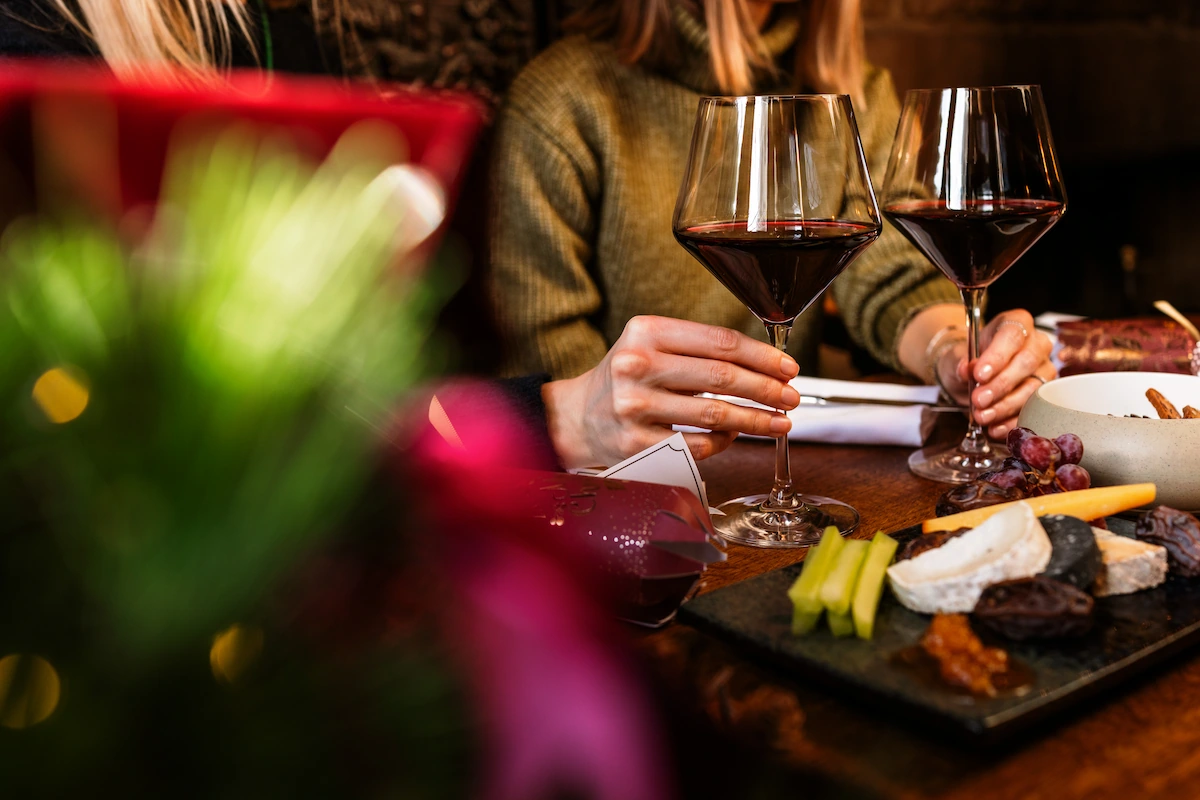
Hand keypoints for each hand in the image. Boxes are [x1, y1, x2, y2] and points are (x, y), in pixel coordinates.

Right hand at [542, 316, 800, 468]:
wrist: (576, 417)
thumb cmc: (626, 378)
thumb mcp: (652, 346)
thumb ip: (699, 349)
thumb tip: (766, 365)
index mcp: (646, 332)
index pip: (719, 341)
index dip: (761, 356)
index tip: (788, 367)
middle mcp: (636, 365)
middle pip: (721, 377)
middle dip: (766, 389)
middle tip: (792, 397)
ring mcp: (634, 406)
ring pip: (714, 414)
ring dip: (756, 420)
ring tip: (780, 422)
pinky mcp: (635, 443)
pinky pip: (696, 446)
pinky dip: (723, 442)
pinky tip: (735, 436)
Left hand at [935, 309, 1055, 439]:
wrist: (974, 376)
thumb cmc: (971, 360)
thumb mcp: (959, 357)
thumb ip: (961, 362)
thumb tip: (965, 369)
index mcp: (1016, 323)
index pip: (1012, 335)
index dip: (997, 356)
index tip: (979, 374)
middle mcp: (1037, 344)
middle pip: (1026, 363)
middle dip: (1000, 385)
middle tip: (978, 399)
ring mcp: (1045, 369)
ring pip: (1032, 388)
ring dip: (1005, 405)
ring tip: (982, 416)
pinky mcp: (1046, 394)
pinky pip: (1034, 410)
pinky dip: (1012, 421)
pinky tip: (995, 428)